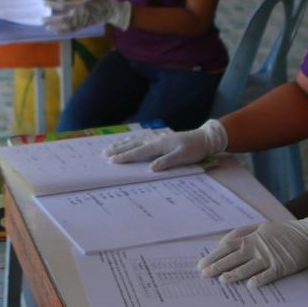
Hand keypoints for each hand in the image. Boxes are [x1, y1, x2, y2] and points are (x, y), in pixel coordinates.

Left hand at [45, 0, 131, 32]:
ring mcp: (80, 23)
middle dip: (51, 19)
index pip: (63, 6)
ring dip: (55, 27)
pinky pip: (70, 31)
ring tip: (46, 27)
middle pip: (61, 19)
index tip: (44, 3)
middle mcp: (78, 16)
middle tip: (41, 19)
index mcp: (79, 6)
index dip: (53, 4)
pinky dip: (62, 32)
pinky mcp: (82, 27)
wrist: (109, 11)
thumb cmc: (100, 0)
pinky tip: (56, 31)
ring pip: (65, 27)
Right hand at [104, 119, 227, 171]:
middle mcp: (155, 140)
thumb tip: (151, 168)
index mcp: (158, 145)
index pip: (138, 152)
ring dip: (122, 144)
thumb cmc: (194, 149)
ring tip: (110, 147)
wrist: (203, 138)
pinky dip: (132, 140)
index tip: (112, 161)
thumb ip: (166, 162)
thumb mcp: (182, 157)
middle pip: (132, 144)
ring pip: (135, 140)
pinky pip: (141, 139)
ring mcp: (157, 138)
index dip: (124, 157)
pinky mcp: (160, 138)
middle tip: (104, 153)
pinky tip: (129, 140)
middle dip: (118, 149)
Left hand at [197, 210, 307, 288]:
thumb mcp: (260, 226)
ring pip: (247, 267)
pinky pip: (268, 275)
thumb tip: (223, 242)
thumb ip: (242, 233)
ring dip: (234, 274)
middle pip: (233, 257)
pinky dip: (259, 280)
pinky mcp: (281, 267)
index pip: (227, 246)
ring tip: (222, 280)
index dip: (213, 255)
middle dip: (217, 266)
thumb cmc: (282, 231)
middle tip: (204, 274)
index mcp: (251, 237)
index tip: (201, 264)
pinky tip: (249, 286)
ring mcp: (269, 257)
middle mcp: (257, 247)